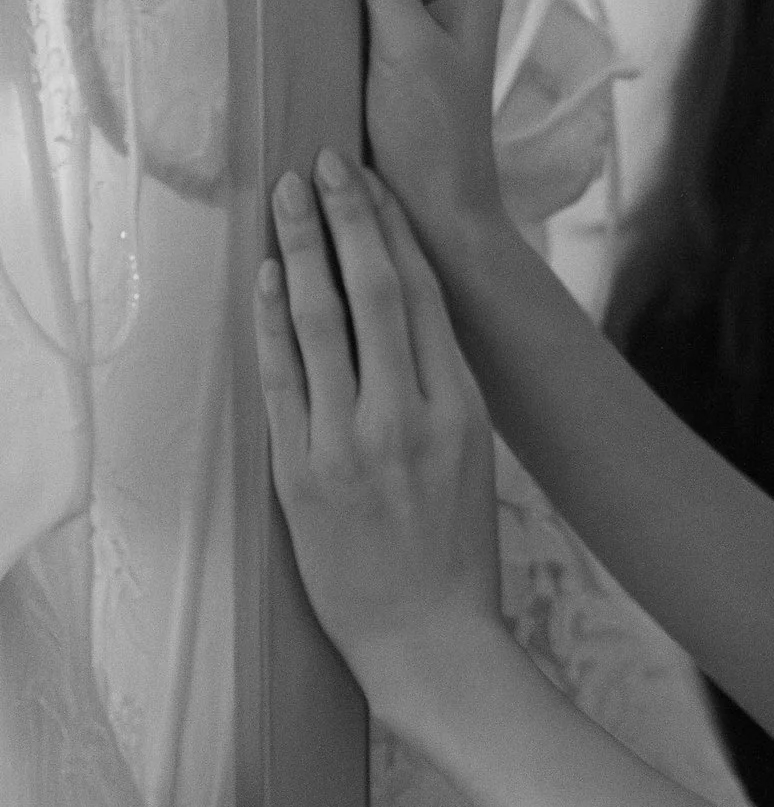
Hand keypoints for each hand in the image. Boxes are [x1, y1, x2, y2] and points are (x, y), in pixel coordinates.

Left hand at [254, 150, 501, 728]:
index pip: (426, 298)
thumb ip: (443, 395)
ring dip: (302, 250)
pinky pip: (283, 379)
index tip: (375, 187)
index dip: (397, 233)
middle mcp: (410, 417)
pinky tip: (266, 278)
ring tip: (286, 198)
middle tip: (325, 164)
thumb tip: (410, 329)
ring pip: (324, 322)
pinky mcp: (303, 474)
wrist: (430, 642)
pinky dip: (272, 321)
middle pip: (376, 292)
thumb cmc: (457, 559)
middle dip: (348, 218)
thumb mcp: (475, 463)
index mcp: (464, 411)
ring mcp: (352, 444)